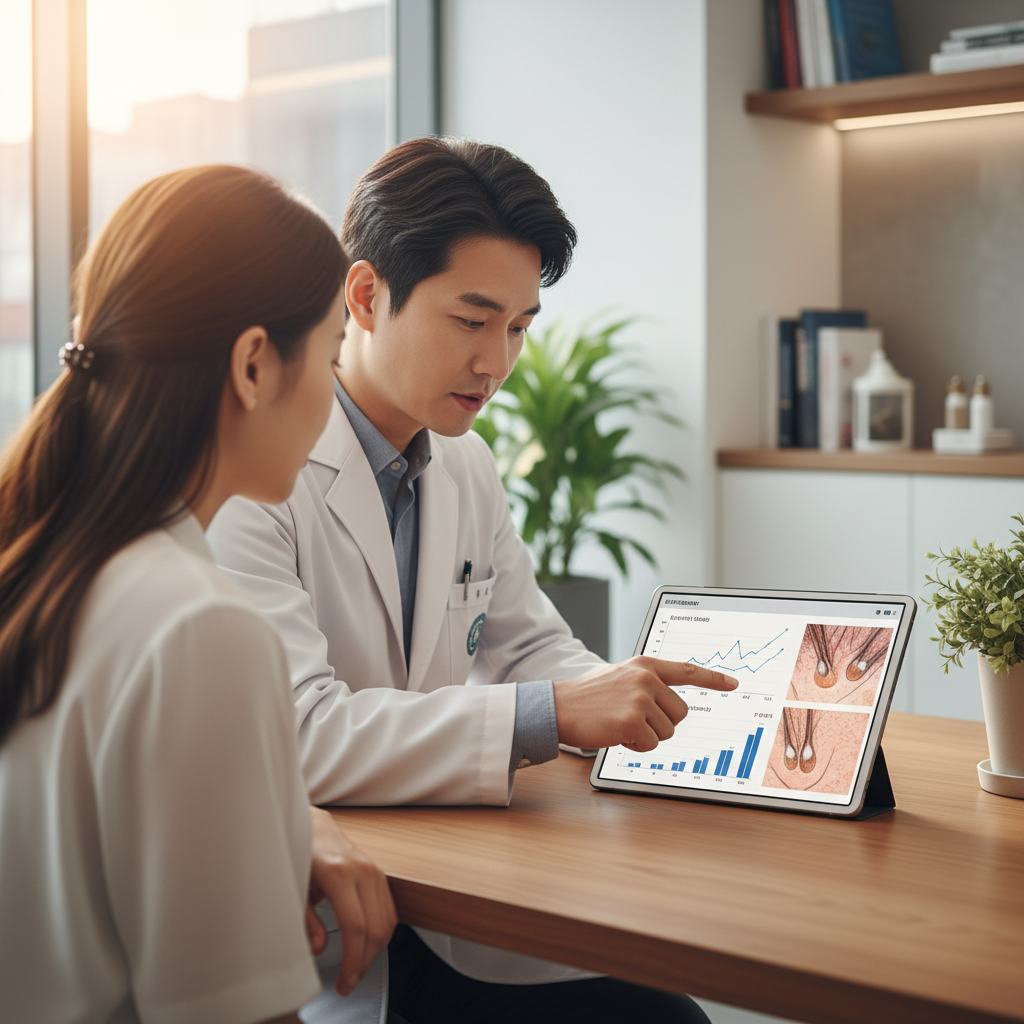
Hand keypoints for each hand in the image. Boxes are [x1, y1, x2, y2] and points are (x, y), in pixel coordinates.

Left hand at [305, 807, 397, 995]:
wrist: (315, 826)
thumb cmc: (300, 852)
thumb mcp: (295, 886)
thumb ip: (306, 920)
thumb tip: (319, 948)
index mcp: (339, 873)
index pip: (356, 926)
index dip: (353, 960)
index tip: (344, 982)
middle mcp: (363, 871)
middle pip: (376, 928)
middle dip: (364, 962)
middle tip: (348, 983)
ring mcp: (375, 871)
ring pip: (387, 922)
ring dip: (374, 952)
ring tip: (355, 969)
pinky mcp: (380, 875)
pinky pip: (390, 911)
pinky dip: (382, 934)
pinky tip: (366, 947)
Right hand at [552, 657, 737, 751]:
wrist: (558, 706)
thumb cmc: (589, 696)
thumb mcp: (621, 677)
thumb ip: (648, 682)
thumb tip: (674, 700)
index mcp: (645, 665)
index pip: (687, 670)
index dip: (713, 679)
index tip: (733, 684)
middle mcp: (646, 678)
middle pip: (680, 713)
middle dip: (662, 723)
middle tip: (634, 719)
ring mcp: (639, 699)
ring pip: (667, 732)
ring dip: (647, 736)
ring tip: (621, 724)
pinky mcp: (632, 721)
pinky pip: (651, 745)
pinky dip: (636, 745)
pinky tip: (616, 733)